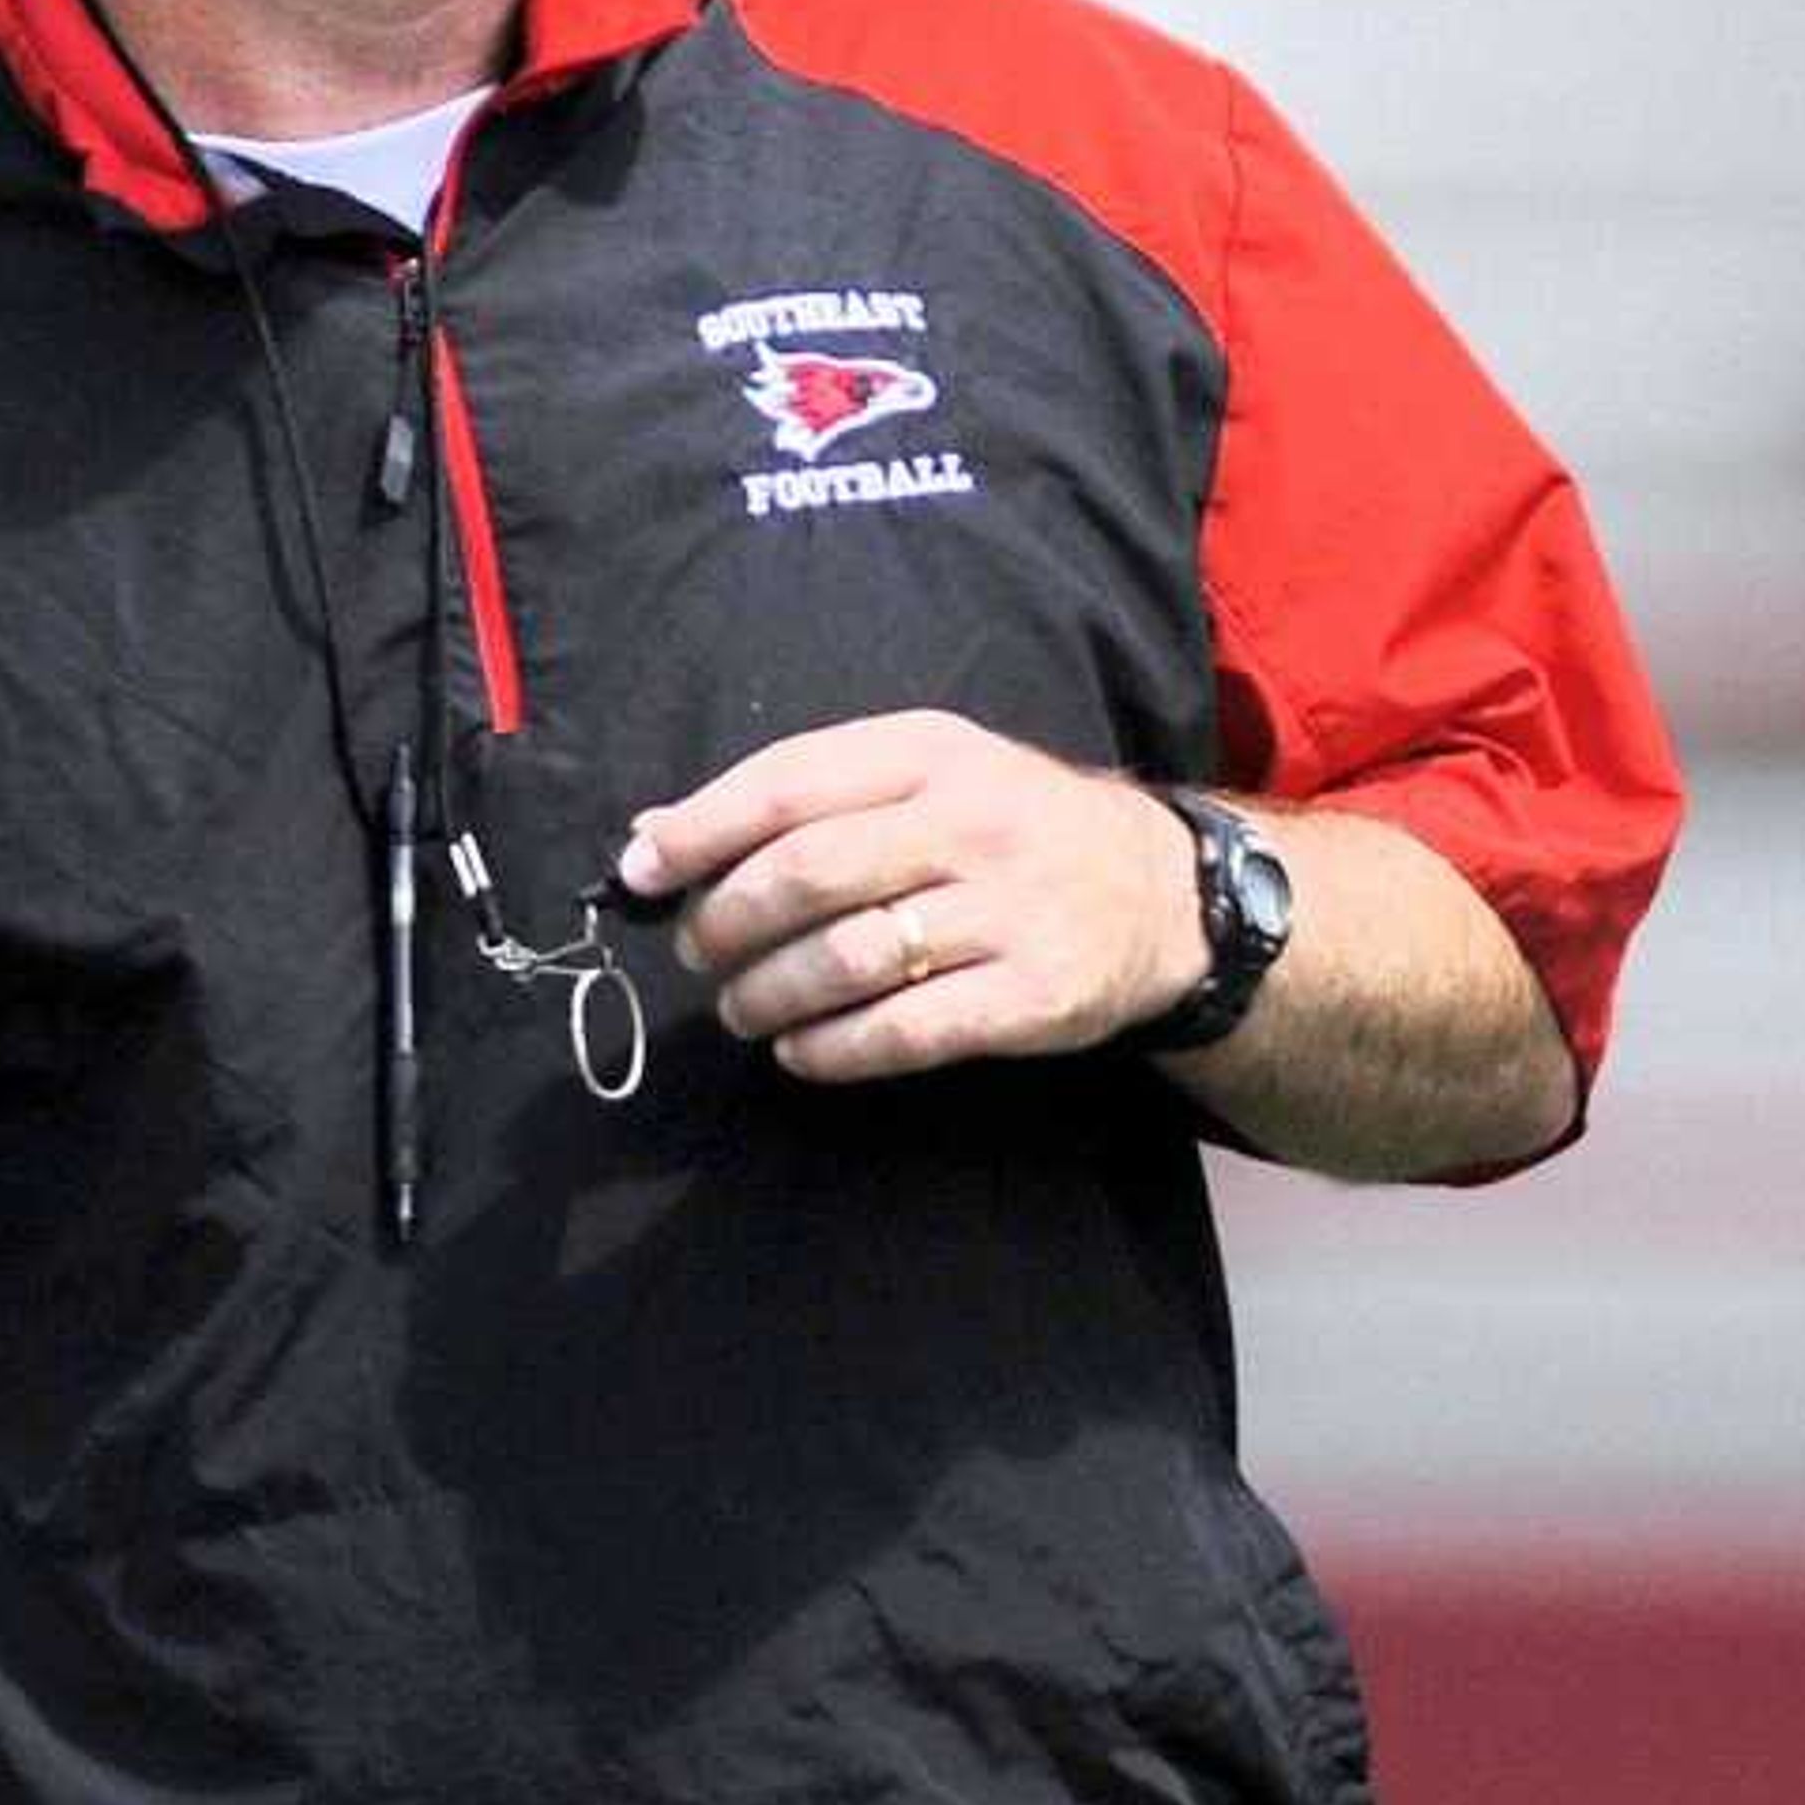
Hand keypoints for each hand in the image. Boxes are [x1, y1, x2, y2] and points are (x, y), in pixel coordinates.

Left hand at [618, 710, 1201, 1082]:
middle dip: (726, 922)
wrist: (1164, 893)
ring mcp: (1008, 912)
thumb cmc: (1013, 829)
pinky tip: (801, 1051)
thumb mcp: (925, 775)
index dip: (700, 832)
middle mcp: (970, 823)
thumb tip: (656, 831)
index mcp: (931, 753)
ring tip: (741, 1008)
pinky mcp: (1032, 996)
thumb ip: (803, 795)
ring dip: (766, 995)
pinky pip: (903, 1032)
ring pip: (846, 959)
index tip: (639, 871)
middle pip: (807, 874)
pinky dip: (831, 1050)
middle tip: (696, 952)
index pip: (788, 785)